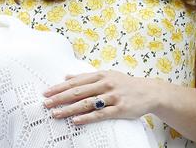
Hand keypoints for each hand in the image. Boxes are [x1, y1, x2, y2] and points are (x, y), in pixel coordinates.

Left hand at [43, 70, 161, 124]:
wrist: (149, 92)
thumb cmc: (125, 84)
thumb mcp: (107, 75)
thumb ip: (87, 77)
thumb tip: (67, 76)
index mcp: (101, 75)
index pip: (76, 81)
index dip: (60, 87)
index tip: (47, 92)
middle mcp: (106, 84)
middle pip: (78, 91)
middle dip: (60, 98)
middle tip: (46, 103)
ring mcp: (113, 96)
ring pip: (87, 103)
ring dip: (69, 109)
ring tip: (56, 113)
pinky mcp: (119, 108)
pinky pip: (100, 114)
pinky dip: (87, 117)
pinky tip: (76, 121)